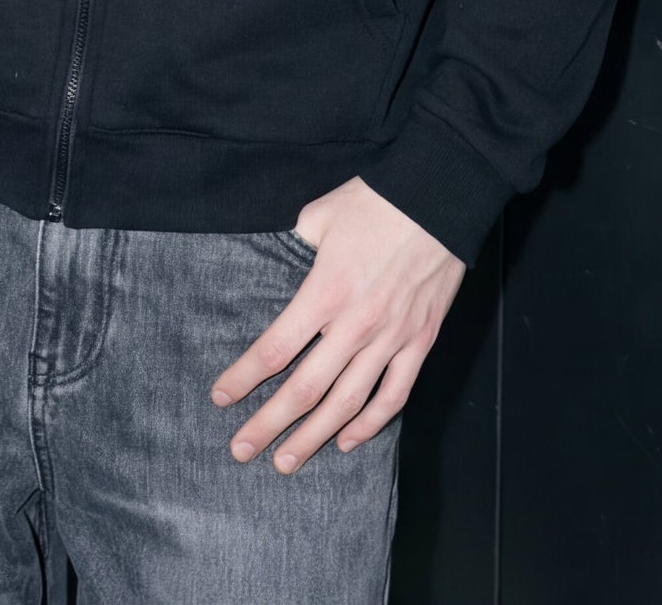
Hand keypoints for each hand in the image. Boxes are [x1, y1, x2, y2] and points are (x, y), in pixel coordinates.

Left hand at [209, 176, 464, 470]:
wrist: (440, 198)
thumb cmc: (377, 201)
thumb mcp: (321, 214)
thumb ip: (295, 243)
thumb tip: (279, 257)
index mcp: (325, 291)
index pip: (276, 348)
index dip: (245, 377)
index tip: (221, 397)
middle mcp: (356, 324)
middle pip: (305, 388)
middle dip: (269, 423)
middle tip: (241, 450)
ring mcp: (391, 338)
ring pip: (347, 403)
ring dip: (314, 437)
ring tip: (286, 462)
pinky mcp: (420, 342)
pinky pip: (393, 395)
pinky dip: (370, 424)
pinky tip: (347, 440)